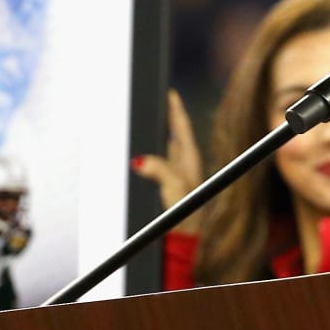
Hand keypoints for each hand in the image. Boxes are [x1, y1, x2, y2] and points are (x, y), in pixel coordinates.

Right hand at [131, 90, 205, 230]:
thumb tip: (139, 160)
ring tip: (143, 121)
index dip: (175, 108)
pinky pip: (156, 162)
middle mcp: (184, 163)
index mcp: (189, 158)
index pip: (182, 125)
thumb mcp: (174, 187)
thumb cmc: (184, 212)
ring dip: (155, 135)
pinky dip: (148, 153)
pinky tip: (139, 153)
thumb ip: (159, 170)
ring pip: (164, 147)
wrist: (182, 238)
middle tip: (152, 102)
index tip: (170, 91)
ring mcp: (175, 174)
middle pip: (172, 133)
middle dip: (163, 117)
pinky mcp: (166, 185)